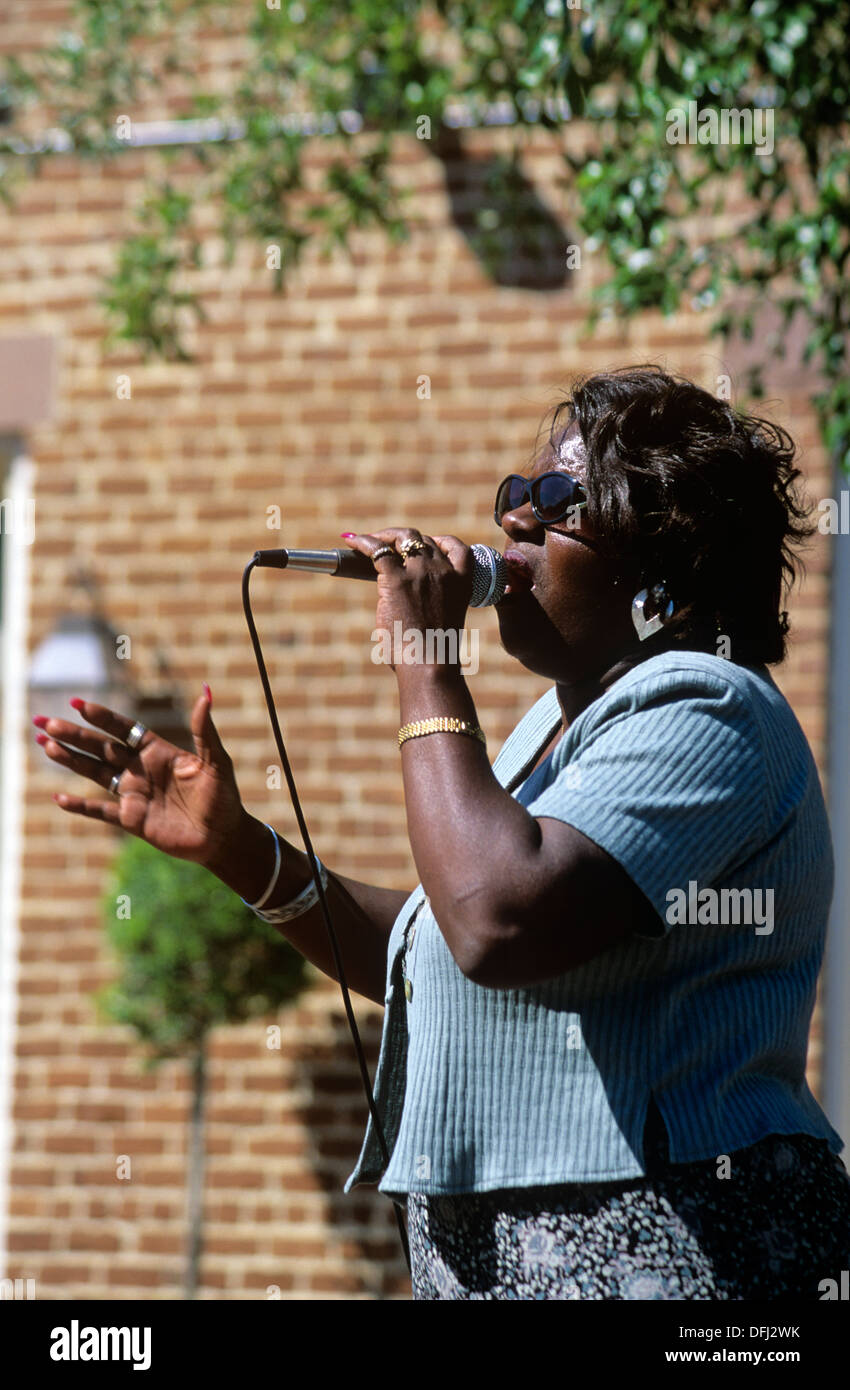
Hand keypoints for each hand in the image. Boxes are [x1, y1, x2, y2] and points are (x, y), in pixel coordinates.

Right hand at [34, 688, 246, 868]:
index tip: (78, 703)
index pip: (122, 729)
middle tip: (45, 722)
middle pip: (100, 748)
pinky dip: (80, 806)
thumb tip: (207, 692)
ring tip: (45, 745)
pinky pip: (100, 811)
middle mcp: (140, 769)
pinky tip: (59, 797)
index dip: (101, 717)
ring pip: (94, 772)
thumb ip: (204, 729)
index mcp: (157, 751)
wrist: (223, 837)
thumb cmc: (223, 796)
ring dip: (70, 760)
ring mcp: (133, 794)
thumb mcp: (216, 760)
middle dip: (73, 735)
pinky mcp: (132, 819)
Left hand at [341, 527, 473, 671]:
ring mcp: (420, 572)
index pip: (456, 547)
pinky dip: (363, 542)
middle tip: (387, 545)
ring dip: (385, 536)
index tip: (426, 544)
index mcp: (462, 582)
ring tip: (370, 540)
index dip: (439, 541)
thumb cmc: (434, 655)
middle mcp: (443, 571)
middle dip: (404, 540)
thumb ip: (431, 604)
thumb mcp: (443, 622)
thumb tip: (404, 607)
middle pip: (422, 541)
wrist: (430, 664)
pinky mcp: (396, 579)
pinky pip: (377, 550)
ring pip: (403, 538)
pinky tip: (352, 543)